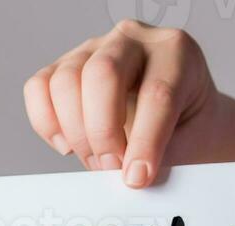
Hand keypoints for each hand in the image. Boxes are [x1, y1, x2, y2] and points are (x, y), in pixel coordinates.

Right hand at [23, 20, 234, 188]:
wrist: (189, 115)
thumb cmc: (193, 126)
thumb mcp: (195, 142)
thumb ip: (166, 156)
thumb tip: (131, 176)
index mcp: (178, 52)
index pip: (157, 92)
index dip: (144, 141)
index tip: (137, 177)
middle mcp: (134, 40)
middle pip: (103, 73)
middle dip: (103, 131)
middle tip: (111, 168)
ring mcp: (95, 47)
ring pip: (65, 80)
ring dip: (76, 132)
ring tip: (97, 162)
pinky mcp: (66, 64)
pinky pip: (40, 87)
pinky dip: (47, 122)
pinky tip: (68, 146)